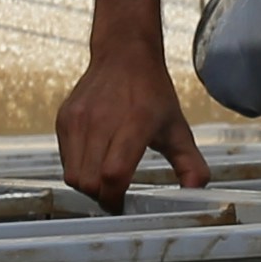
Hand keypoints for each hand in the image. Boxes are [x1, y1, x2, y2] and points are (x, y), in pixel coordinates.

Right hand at [56, 33, 211, 209]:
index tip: (124, 206)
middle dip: (102, 197)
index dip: (116, 199)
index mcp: (134, 123)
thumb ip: (190, 163)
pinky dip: (77, 168)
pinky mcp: (64, 118)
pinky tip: (94, 159)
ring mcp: (79, 118)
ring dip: (88, 185)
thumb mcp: (178, 127)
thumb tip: (195, 192)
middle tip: (116, 194)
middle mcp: (102, 120)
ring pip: (73, 175)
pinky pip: (65, 159)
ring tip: (104, 178)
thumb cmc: (152, 93)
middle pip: (90, 182)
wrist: (124, 55)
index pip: (114, 174)